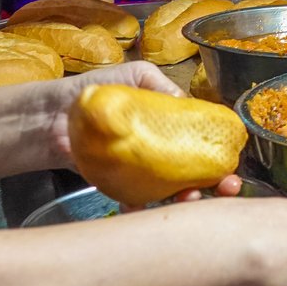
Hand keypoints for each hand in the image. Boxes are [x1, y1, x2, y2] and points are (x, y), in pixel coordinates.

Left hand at [41, 62, 244, 199]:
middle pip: (199, 175)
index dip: (223, 159)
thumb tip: (189, 105)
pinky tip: (146, 208)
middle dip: (219, 187)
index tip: (234, 167)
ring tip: (192, 198)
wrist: (52, 114)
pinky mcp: (120, 189)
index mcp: (173, 128)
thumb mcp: (138, 74)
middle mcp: (163, 154)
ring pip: (174, 194)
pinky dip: (144, 210)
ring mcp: (144, 174)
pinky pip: (139, 204)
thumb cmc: (96, 90)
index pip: (206, 146)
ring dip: (189, 201)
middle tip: (228, 188)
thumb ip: (164, 87)